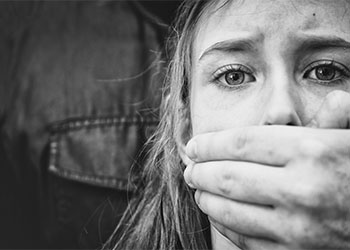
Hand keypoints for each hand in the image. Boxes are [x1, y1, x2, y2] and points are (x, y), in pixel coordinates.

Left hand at [184, 90, 349, 248]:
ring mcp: (297, 227)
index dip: (210, 143)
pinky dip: (223, 222)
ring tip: (197, 187)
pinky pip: (244, 237)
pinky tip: (217, 211)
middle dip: (199, 170)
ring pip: (229, 208)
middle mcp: (302, 189)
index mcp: (313, 151)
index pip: (241, 142)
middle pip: (227, 175)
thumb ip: (340, 120)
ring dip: (205, 196)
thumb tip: (334, 98)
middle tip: (189, 167)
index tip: (194, 145)